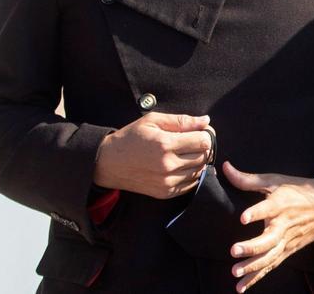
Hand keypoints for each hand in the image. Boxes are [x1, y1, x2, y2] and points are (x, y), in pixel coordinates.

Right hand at [93, 112, 212, 198]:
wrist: (107, 163)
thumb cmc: (130, 138)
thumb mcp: (152, 121)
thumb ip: (181, 121)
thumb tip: (206, 120)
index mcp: (165, 144)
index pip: (203, 141)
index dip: (205, 134)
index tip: (199, 131)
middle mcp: (167, 165)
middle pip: (203, 156)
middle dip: (202, 147)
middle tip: (192, 141)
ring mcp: (167, 181)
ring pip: (199, 170)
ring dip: (198, 161)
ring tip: (185, 153)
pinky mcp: (165, 193)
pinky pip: (191, 184)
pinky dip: (192, 174)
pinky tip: (181, 165)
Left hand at [223, 161, 313, 292]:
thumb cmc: (299, 191)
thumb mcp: (276, 180)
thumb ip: (248, 179)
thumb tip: (226, 168)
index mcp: (281, 203)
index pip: (269, 208)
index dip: (256, 212)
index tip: (243, 218)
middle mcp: (284, 224)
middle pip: (269, 238)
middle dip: (252, 247)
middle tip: (234, 250)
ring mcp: (286, 240)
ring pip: (270, 255)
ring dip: (253, 266)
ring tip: (235, 272)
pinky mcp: (287, 250)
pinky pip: (271, 265)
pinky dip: (257, 277)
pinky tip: (241, 287)